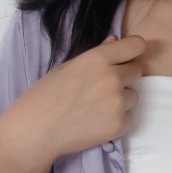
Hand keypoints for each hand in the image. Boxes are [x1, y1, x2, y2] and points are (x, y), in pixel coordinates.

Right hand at [0, 34, 145, 164]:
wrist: (33, 132)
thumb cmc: (45, 95)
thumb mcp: (68, 67)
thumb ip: (98, 53)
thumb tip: (115, 40)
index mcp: (98, 58)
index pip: (136, 45)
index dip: (133, 50)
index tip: (128, 56)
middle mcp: (112, 77)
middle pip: (137, 70)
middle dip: (125, 76)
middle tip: (103, 86)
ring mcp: (117, 102)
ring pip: (133, 95)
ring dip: (121, 99)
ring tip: (96, 106)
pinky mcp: (119, 124)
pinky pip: (128, 116)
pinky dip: (117, 119)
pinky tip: (96, 121)